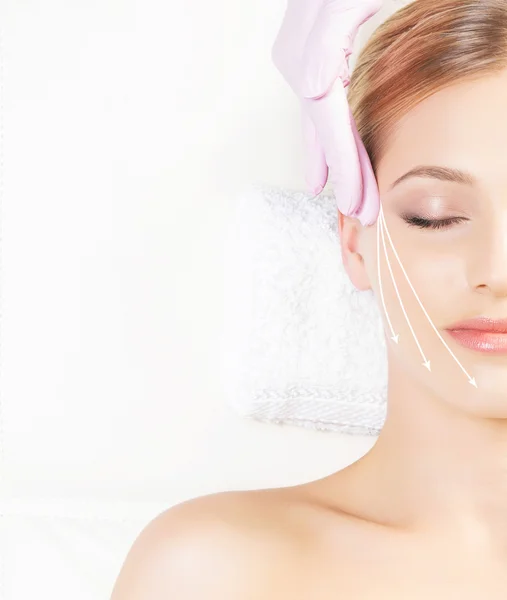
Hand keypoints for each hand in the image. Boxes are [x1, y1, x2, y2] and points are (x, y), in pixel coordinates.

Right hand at [271, 0, 382, 225]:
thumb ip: (327, 39)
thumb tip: (313, 89)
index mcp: (310, 49)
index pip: (330, 122)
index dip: (346, 165)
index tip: (358, 201)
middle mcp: (299, 57)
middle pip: (323, 130)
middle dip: (344, 173)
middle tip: (360, 211)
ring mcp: (300, 55)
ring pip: (317, 122)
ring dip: (332, 160)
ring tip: (339, 194)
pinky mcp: (310, 51)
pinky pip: (317, 106)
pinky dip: (325, 136)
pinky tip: (327, 153)